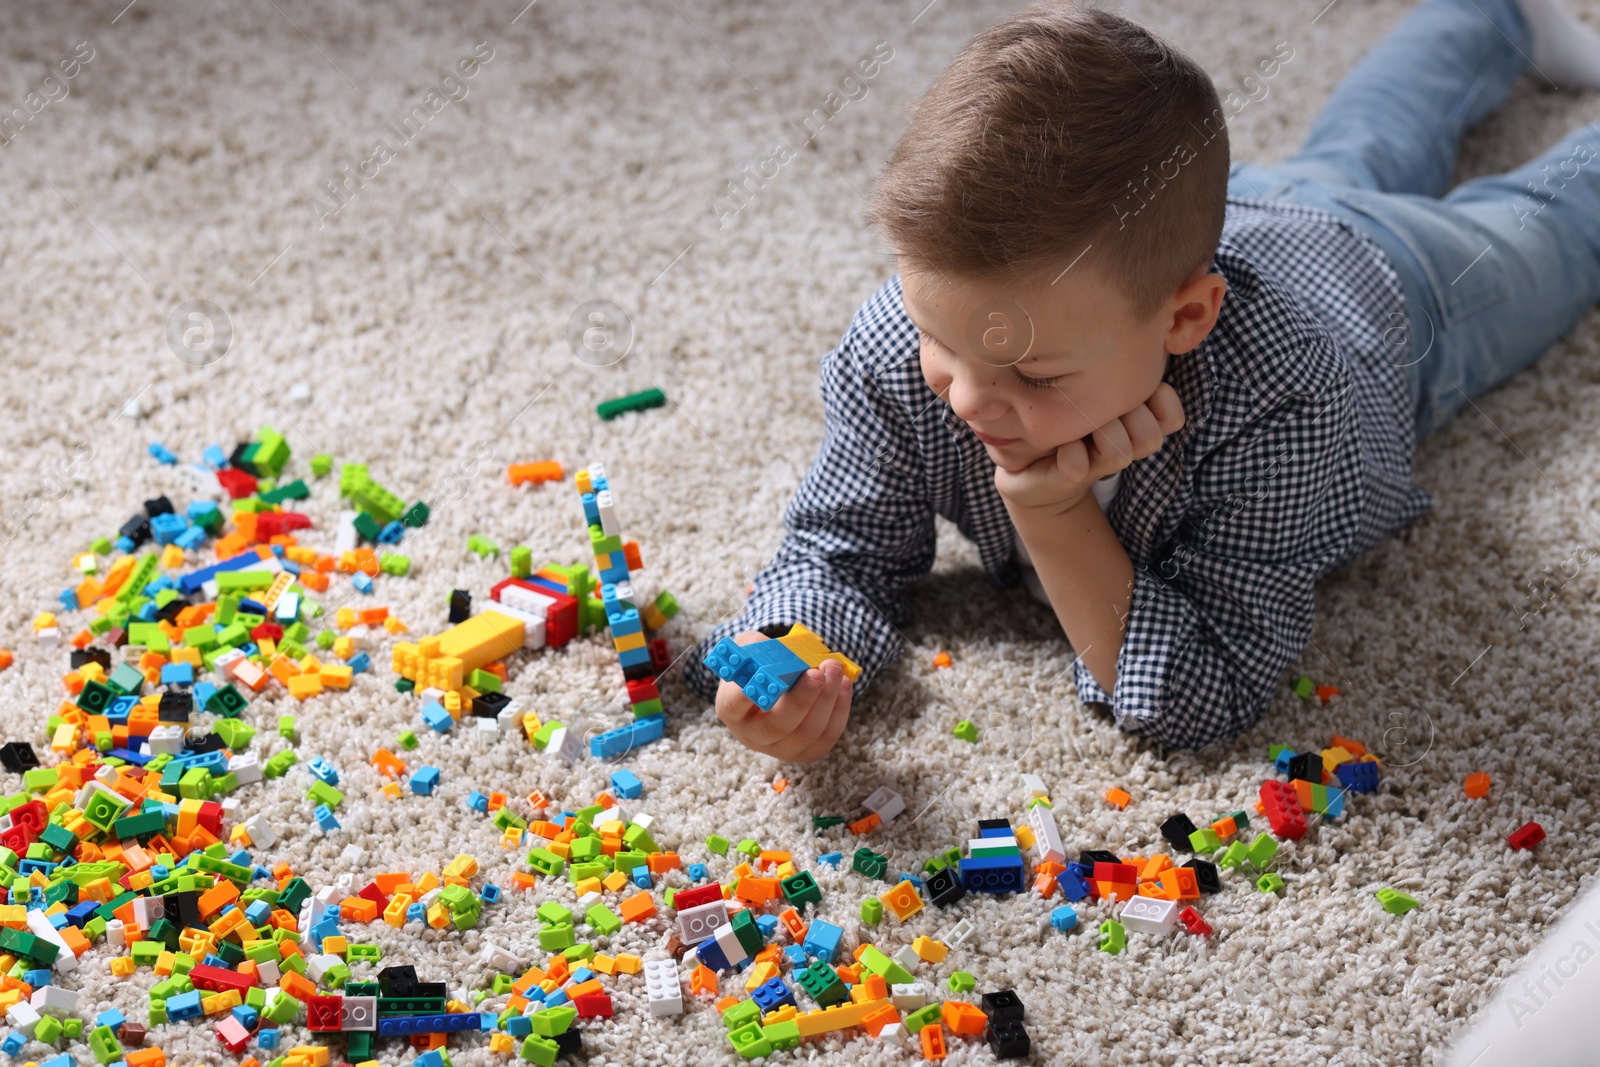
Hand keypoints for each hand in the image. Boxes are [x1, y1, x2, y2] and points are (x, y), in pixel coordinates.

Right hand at [714, 631, 851, 761]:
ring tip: (834, 669)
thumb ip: (757, 646)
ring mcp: (779, 749)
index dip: (746, 695)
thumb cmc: (758, 666)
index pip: (734, 706)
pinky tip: (843, 684)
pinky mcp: (805, 752)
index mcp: (731, 709)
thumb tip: (779, 652)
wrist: (771, 688)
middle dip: (801, 700)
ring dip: (826, 700)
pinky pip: (826, 737)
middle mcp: (752, 735)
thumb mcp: (750, 649)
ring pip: (806, 733)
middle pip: (776, 727)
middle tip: (816, 673)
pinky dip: (839, 710)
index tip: (765, 676)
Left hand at [994, 381, 1185, 516]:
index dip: (1160, 401)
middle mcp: (1121, 445)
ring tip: (1077, 421)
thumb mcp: (1095, 383)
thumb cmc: (1066, 413)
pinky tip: (1057, 442)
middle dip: (1126, 415)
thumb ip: (1119, 366)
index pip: (1172, 418)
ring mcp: (1095, 465)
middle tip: (1097, 401)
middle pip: (1151, 437)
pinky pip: (1077, 466)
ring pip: (1119, 454)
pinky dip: (1069, 452)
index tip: (1130, 383)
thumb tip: (1143, 337)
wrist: (1029, 463)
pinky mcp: (1067, 478)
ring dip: (1099, 433)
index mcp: (1135, 422)